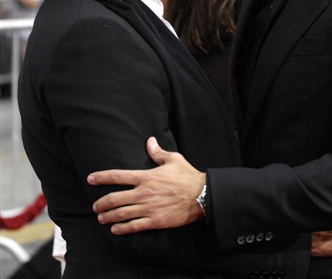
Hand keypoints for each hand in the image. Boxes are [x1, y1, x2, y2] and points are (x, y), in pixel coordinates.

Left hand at [87, 137, 205, 233]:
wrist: (201, 195)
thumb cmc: (188, 176)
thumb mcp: (173, 159)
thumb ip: (158, 152)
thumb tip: (150, 141)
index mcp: (146, 176)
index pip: (117, 176)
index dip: (101, 177)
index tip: (91, 179)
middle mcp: (143, 193)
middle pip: (114, 198)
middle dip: (101, 203)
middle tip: (95, 205)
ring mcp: (148, 208)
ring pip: (121, 214)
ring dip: (108, 216)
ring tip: (101, 218)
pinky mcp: (154, 220)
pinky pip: (133, 226)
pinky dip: (121, 229)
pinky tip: (115, 230)